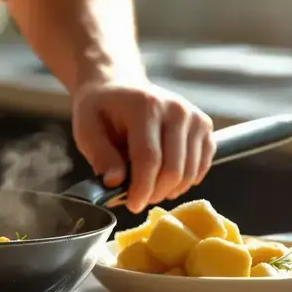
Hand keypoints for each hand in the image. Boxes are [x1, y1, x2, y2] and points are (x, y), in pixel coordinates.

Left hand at [71, 76, 214, 213]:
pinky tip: (164, 178)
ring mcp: (194, 117)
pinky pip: (201, 167)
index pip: (149, 158)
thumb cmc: (101, 110)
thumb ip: (100, 156)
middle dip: (154, 193)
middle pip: (173, 169)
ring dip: (168, 189)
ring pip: (189, 172)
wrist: (120, 86)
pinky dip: (184, 181)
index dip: (141, 188)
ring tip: (148, 187)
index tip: (132, 205)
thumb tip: (115, 183)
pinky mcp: (204, 126)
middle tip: (137, 198)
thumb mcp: (87, 129)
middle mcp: (176, 109)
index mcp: (145, 106)